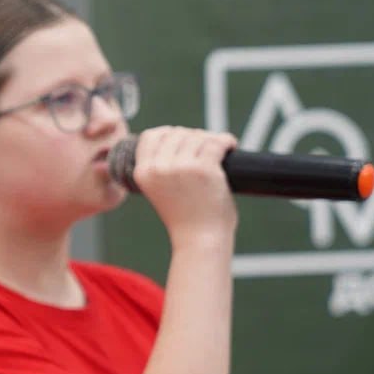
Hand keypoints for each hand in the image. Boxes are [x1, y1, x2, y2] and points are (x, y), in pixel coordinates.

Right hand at [132, 126, 238, 243]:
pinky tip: (230, 146)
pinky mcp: (204, 169)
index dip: (169, 133)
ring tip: (220, 148)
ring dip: (211, 139)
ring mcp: (181, 167)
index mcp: (143, 173)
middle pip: (177, 133)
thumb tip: (180, 136)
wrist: (200, 240)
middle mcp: (158, 168)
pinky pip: (216, 143)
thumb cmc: (185, 217)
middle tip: (207, 148)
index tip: (185, 138)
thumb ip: (162, 167)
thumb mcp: (160, 189)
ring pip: (197, 136)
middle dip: (194, 136)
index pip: (151, 136)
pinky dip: (226, 141)